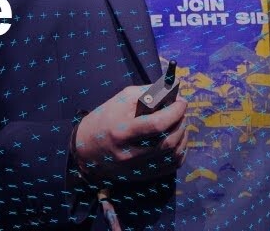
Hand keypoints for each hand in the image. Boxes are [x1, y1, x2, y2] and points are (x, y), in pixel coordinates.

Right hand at [73, 84, 188, 184]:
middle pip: (168, 140)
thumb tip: (172, 92)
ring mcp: (139, 168)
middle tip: (180, 112)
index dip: (174, 112)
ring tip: (179, 123)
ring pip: (174, 154)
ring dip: (183, 136)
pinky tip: (177, 139)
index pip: (156, 124)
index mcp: (121, 132)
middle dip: (180, 122)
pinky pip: (173, 165)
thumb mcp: (120, 100)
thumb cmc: (104, 120)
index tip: (181, 102)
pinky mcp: (145, 176)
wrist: (87, 150)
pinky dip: (180, 150)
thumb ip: (147, 94)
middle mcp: (131, 154)